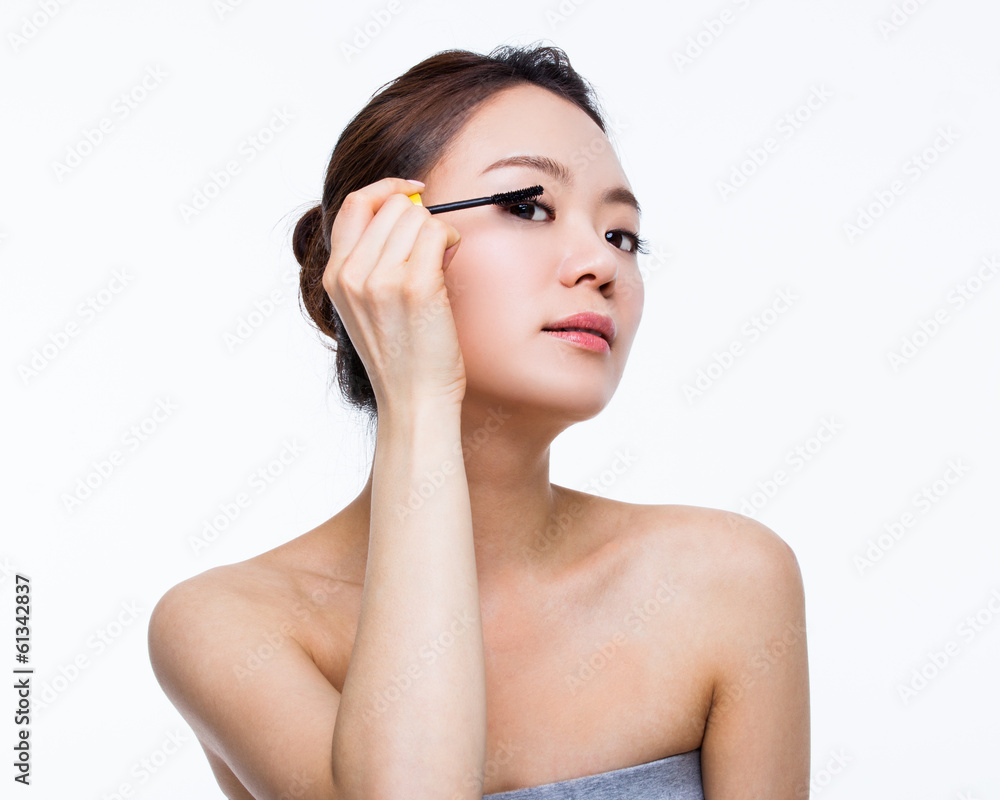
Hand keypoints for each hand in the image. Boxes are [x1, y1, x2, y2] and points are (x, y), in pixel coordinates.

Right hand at [323, 178, 465, 411]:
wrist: (414, 401)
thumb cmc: (403, 358)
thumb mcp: (367, 307)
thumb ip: (373, 263)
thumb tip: (410, 214)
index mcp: (334, 276)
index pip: (354, 205)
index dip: (386, 189)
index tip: (412, 193)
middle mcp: (352, 274)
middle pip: (392, 207)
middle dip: (420, 219)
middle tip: (433, 251)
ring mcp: (381, 280)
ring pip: (417, 218)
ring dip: (438, 233)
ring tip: (441, 266)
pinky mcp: (415, 287)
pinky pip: (437, 234)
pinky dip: (451, 241)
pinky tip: (451, 264)